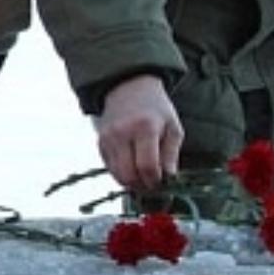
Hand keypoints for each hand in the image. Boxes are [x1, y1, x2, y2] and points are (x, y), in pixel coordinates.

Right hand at [95, 74, 181, 192]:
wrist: (128, 88)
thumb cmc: (155, 108)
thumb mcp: (173, 127)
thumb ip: (171, 154)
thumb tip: (168, 178)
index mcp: (145, 128)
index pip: (147, 166)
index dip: (155, 181)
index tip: (162, 184)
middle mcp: (122, 133)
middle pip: (129, 174)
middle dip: (142, 186)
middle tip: (153, 185)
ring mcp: (108, 138)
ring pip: (117, 174)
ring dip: (132, 182)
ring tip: (144, 179)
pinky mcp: (100, 142)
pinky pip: (109, 167)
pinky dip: (121, 173)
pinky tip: (133, 168)